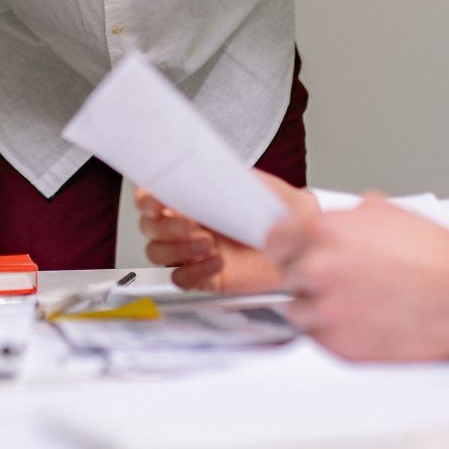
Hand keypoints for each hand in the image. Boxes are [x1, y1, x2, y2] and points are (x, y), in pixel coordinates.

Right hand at [137, 172, 314, 292]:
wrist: (302, 244)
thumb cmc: (281, 213)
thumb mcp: (258, 185)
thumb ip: (230, 177)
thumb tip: (207, 170)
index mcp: (193, 200)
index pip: (152, 198)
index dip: (146, 200)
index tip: (155, 201)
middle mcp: (187, 226)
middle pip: (150, 228)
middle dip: (166, 227)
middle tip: (192, 224)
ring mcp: (192, 252)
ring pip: (158, 253)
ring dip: (178, 248)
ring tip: (207, 243)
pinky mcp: (204, 277)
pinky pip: (181, 278)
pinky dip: (193, 272)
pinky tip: (216, 263)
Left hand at [265, 195, 448, 361]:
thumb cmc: (435, 256)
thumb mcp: (385, 213)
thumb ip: (343, 217)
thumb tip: (326, 220)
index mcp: (324, 231)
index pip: (274, 240)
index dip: (287, 247)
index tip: (294, 253)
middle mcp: (319, 270)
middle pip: (285, 276)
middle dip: (306, 276)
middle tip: (337, 278)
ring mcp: (327, 311)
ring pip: (298, 310)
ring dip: (318, 306)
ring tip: (353, 301)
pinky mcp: (340, 346)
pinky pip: (317, 339)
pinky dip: (334, 331)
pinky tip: (362, 319)